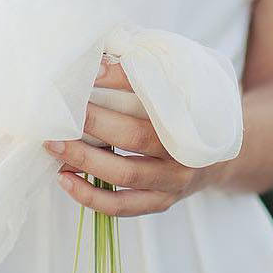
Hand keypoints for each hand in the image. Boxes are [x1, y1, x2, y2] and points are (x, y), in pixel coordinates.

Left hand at [42, 57, 220, 216]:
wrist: (217, 158)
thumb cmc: (186, 117)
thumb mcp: (175, 89)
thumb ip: (139, 75)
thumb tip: (94, 66)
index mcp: (190, 115)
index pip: (152, 93)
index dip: (119, 81)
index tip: (89, 73)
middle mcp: (185, 150)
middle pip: (135, 136)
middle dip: (94, 124)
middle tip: (62, 113)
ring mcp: (174, 181)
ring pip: (125, 174)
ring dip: (85, 160)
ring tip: (55, 146)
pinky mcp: (161, 202)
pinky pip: (122, 206)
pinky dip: (91, 195)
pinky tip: (65, 179)